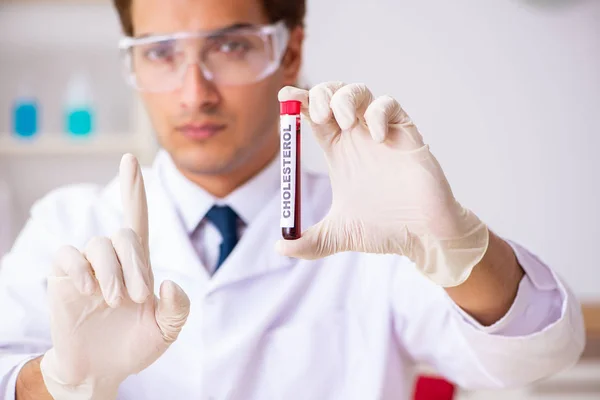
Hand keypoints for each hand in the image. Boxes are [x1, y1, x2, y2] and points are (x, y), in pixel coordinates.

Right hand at [40, 154, 190, 399]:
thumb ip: (178, 307)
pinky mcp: (62, 278)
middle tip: (136, 298)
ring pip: (99, 243)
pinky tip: (89, 291)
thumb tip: (167, 281)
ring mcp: (87, 266)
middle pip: (125, 233)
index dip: (133, 188)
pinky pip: (66, 254)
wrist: (102, 371)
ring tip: (115, 302)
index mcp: (139, 263)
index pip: (137, 217)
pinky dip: (80, 269)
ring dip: (112, 272)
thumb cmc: (135, 345)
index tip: (130, 158)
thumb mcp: (166, 330)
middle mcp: (113, 258)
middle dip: (135, 265)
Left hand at [277, 82, 488, 286]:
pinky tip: (377, 138)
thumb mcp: (337, 236)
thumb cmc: (383, 230)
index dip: (298, 103)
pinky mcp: (405, 132)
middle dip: (320, 94)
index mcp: (337, 151)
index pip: (312, 116)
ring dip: (345, 98)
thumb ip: (308, 243)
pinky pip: (390, 105)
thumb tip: (281, 249)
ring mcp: (380, 132)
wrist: (422, 235)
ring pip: (359, 91)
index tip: (285, 97)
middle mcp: (356, 137)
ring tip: (345, 123)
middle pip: (331, 95)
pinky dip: (378, 113)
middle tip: (318, 115)